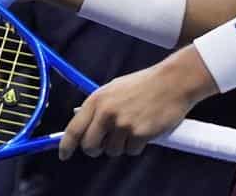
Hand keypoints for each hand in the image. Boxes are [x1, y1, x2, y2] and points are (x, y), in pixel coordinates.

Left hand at [58, 48, 215, 159]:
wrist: (171, 82)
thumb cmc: (144, 85)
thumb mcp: (114, 89)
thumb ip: (98, 107)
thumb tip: (85, 126)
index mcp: (97, 100)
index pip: (74, 128)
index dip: (66, 145)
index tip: (64, 154)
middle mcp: (107, 113)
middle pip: (90, 146)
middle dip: (96, 149)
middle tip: (105, 143)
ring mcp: (123, 124)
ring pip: (112, 151)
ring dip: (121, 145)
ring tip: (132, 127)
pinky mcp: (139, 134)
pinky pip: (132, 151)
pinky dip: (137, 145)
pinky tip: (144, 130)